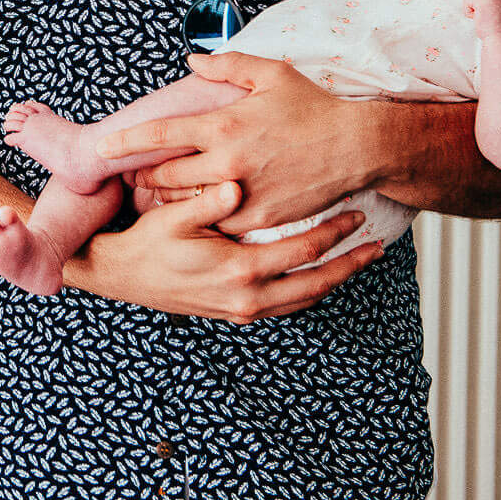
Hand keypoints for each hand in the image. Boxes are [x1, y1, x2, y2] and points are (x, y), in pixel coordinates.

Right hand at [78, 181, 383, 321]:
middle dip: (349, 264)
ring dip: (334, 280)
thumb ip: (206, 202)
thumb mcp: (172, 218)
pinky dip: (310, 291)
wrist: (123, 279)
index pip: (301, 250)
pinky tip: (319, 276)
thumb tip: (234, 186)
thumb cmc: (148, 243)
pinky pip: (287, 306)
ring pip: (305, 299)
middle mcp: (248, 296)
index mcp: (238, 269)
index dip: (332, 233)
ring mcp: (244, 310)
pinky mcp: (238, 313)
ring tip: (357, 260)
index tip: (354, 215)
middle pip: (316, 282)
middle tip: (376, 245)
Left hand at [97, 52, 378, 235]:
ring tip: (157, 197)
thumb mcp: (271, 74)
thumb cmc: (314, 107)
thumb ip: (227, 65)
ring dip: (168, 201)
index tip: (101, 148)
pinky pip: (219, 224)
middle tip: (133, 176)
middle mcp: (227, 161)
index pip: (160, 135)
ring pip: (187, 205)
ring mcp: (243, 193)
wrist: (358, 148)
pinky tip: (198, 213)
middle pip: (165, 176)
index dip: (126, 142)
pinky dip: (205, 218)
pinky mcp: (261, 218)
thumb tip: (191, 60)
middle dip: (144, 177)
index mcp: (223, 125)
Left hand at [463, 0, 500, 33]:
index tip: (491, 19)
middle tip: (487, 19)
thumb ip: (489, 4)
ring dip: (472, 10)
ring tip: (485, 19)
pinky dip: (469, 13)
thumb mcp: (497, 14)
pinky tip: (480, 19)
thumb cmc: (498, 33)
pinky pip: (466, 0)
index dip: (481, 7)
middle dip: (475, 7)